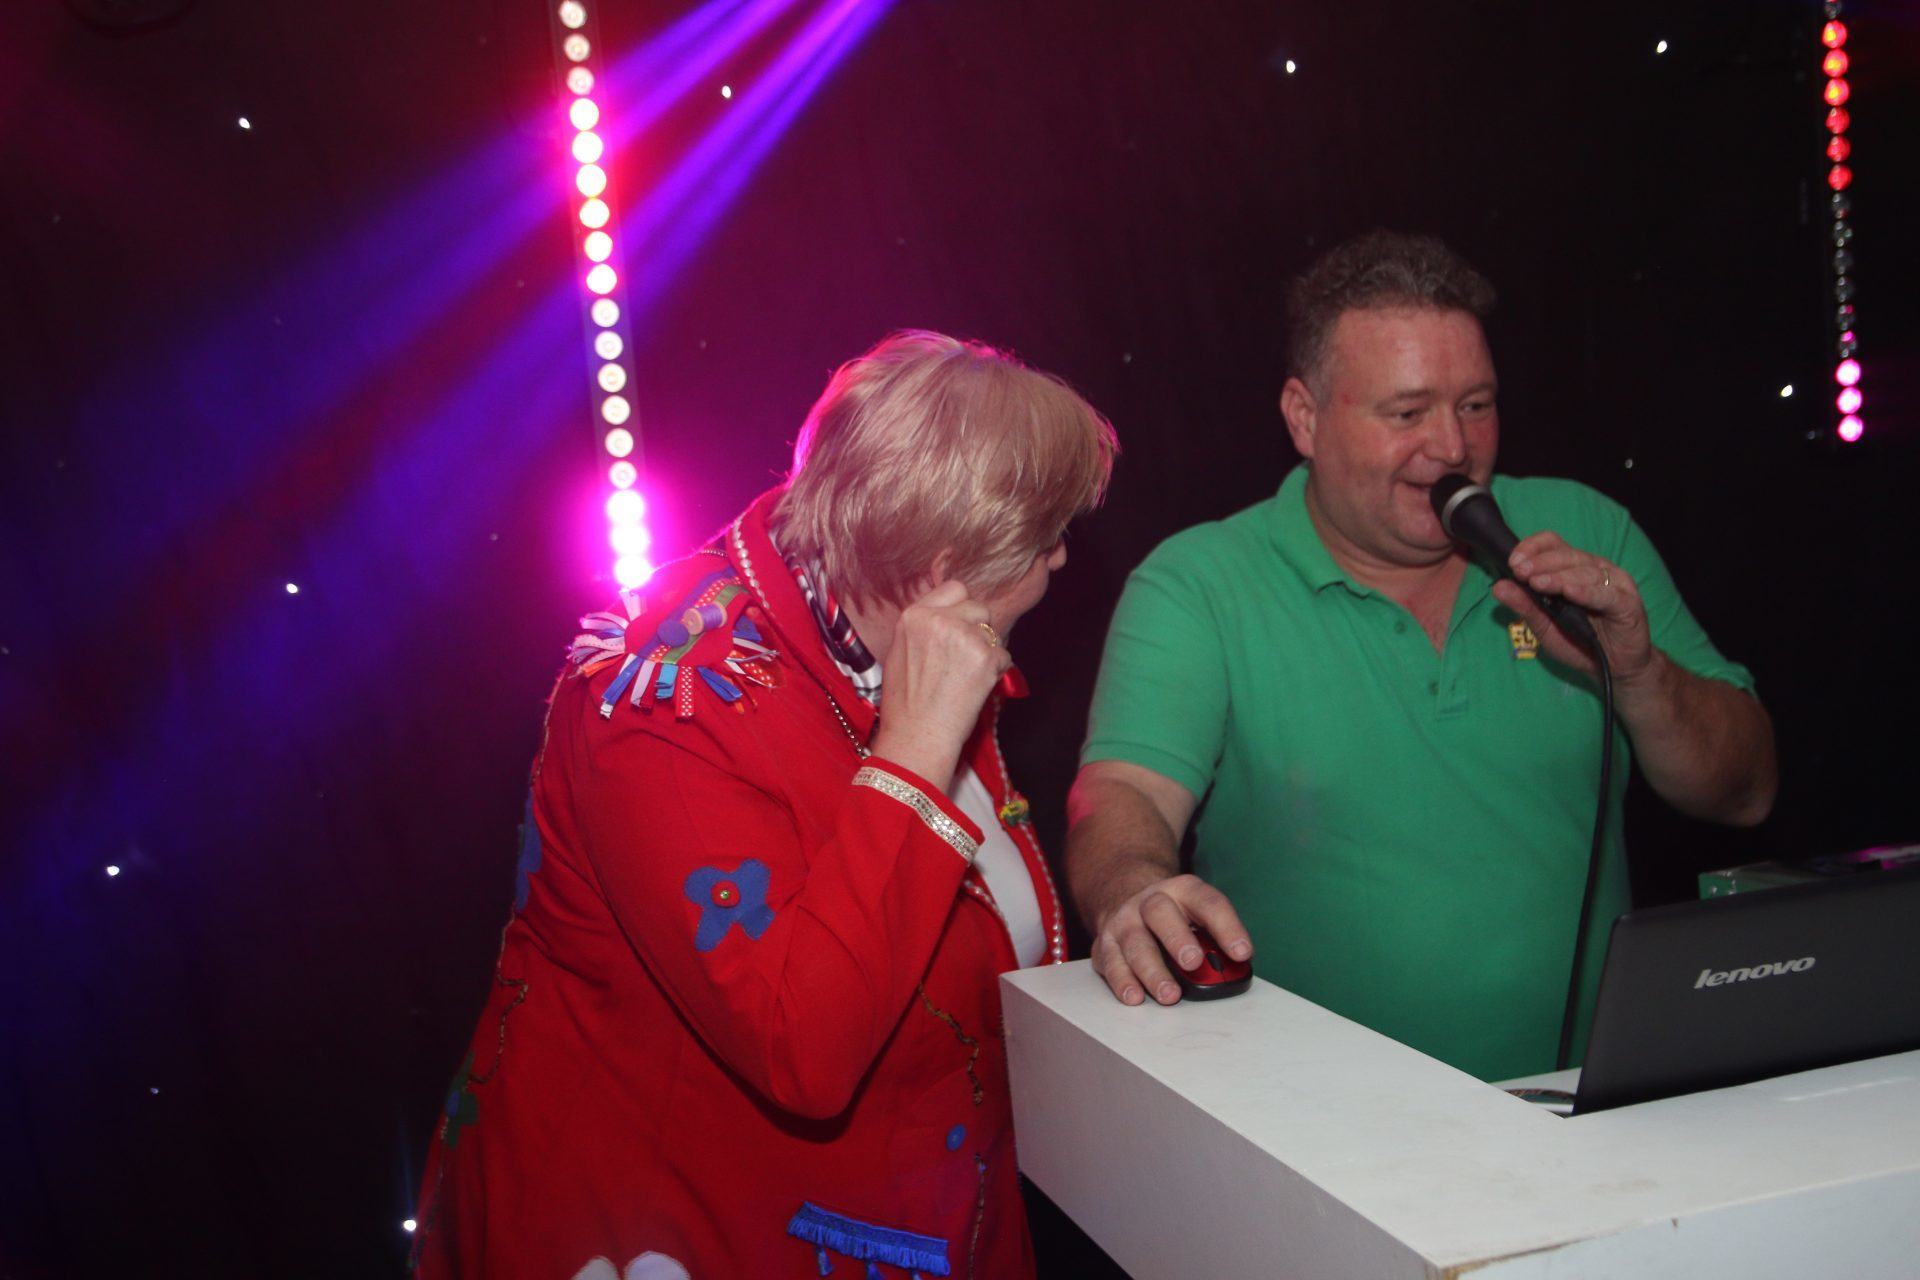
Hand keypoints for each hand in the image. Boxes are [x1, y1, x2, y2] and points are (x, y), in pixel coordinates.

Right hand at [869, 579, 1012, 785]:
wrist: (916, 735)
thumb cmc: (905, 702)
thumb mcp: (899, 651)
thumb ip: (923, 626)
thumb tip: (947, 614)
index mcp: (914, 615)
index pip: (954, 588)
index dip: (960, 607)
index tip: (959, 626)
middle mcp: (939, 620)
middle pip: (978, 607)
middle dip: (977, 629)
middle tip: (963, 659)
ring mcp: (964, 636)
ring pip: (993, 632)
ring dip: (987, 651)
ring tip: (965, 677)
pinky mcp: (985, 657)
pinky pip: (1004, 655)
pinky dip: (996, 671)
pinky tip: (975, 687)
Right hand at [1088, 873, 1250, 1005]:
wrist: (1127, 899)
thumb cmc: (1174, 916)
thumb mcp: (1196, 915)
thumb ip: (1213, 940)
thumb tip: (1230, 971)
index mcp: (1182, 891)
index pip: (1207, 903)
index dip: (1227, 927)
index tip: (1242, 953)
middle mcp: (1149, 901)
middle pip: (1160, 913)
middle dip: (1177, 939)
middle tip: (1193, 963)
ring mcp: (1123, 922)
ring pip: (1135, 943)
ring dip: (1152, 971)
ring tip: (1170, 994)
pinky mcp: (1104, 944)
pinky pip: (1111, 962)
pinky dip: (1122, 981)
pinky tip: (1135, 996)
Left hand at [1496, 532, 1654, 683]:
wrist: (1614, 668)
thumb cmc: (1579, 642)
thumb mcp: (1543, 626)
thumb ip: (1524, 606)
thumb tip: (1498, 587)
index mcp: (1573, 568)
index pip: (1552, 544)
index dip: (1532, 548)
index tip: (1513, 562)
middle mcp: (1595, 569)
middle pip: (1567, 555)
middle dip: (1540, 563)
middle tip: (1520, 572)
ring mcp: (1614, 584)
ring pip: (1585, 572)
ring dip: (1558, 576)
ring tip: (1537, 583)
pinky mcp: (1628, 603)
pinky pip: (1606, 594)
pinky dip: (1587, 592)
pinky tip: (1570, 593)